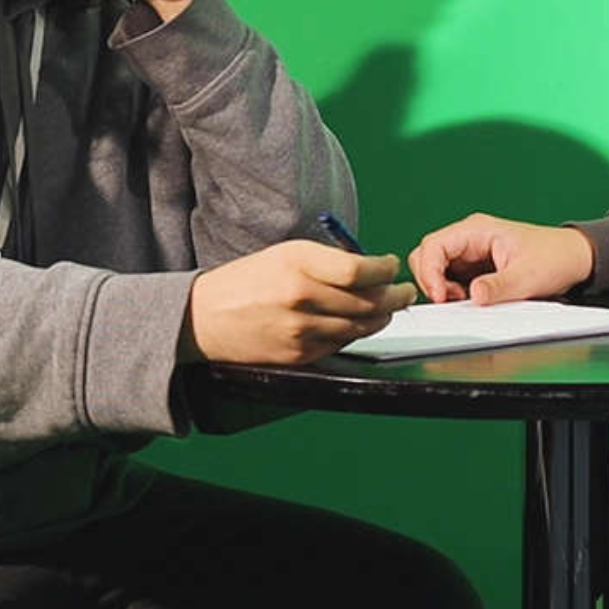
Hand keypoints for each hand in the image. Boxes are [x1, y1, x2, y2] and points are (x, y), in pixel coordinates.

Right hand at [182, 241, 416, 364]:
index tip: (392, 266)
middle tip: (405, 291)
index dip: (385, 270)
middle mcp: (300, 295)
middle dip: (395, 296)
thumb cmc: (246, 281)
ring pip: (360, 326)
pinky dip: (355, 333)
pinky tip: (360, 324)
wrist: (203, 318)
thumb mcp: (284, 254)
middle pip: (367, 300)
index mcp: (296, 261)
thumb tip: (371, 269)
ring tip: (390, 308)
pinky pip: (341, 344)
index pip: (359, 270)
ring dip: (382, 316)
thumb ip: (327, 261)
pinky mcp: (299, 354)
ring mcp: (300, 328)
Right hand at [407, 213, 594, 303]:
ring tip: (464, 302)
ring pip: (437, 269)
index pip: (434, 245)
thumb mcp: (527, 276)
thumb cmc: (555, 256)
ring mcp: (471, 253)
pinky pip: (452, 279)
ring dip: (442, 288)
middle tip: (450, 302)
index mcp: (477, 229)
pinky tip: (471, 301)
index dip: (430, 272)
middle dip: (431, 280)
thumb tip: (473, 296)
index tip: (440, 297)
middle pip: (427, 256)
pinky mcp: (476, 269)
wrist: (575, 259)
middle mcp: (470, 239)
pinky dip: (453, 293)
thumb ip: (498, 287)